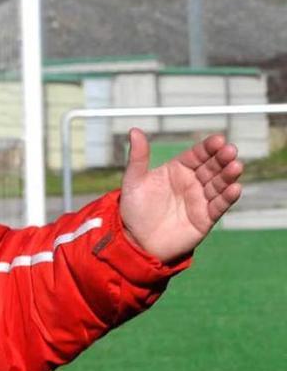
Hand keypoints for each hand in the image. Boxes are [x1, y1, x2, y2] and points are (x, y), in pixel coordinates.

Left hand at [119, 128, 242, 262]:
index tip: (218, 140)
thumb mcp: (134, 181)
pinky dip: (227, 197)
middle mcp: (192, 182)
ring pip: (218, 185)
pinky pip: (219, 206)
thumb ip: (138, 157)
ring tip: (236, 166)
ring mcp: (200, 200)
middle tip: (231, 151)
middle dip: (222, 159)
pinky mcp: (205, 218)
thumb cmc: (134, 209)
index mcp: (177, 169)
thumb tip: (134, 130)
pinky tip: (235, 188)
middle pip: (211, 167)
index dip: (208, 148)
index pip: (197, 155)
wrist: (135, 240)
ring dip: (228, 176)